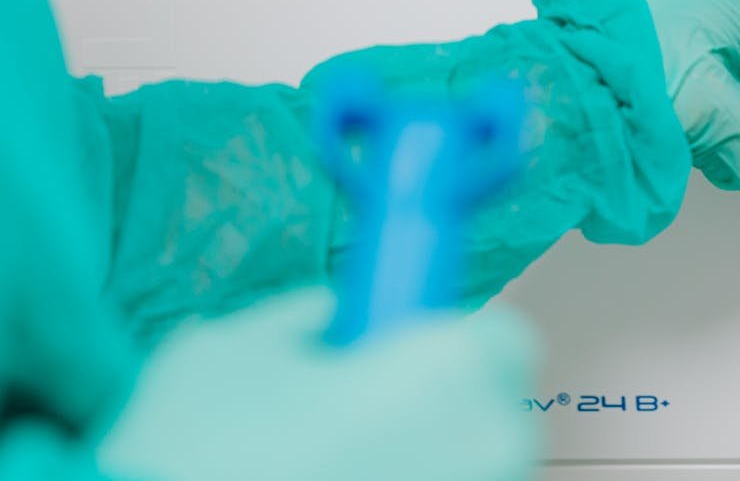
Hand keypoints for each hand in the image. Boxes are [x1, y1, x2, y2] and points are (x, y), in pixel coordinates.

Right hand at [98, 289, 538, 480]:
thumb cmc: (199, 454)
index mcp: (450, 370)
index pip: (502, 339)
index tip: (407, 356)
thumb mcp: (228, 354)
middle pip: (490, 416)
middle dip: (439, 413)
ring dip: (425, 462)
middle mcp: (489, 445)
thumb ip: (295, 319)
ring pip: (472, 470)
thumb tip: (325, 312)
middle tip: (361, 421)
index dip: (453, 344)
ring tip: (339, 469)